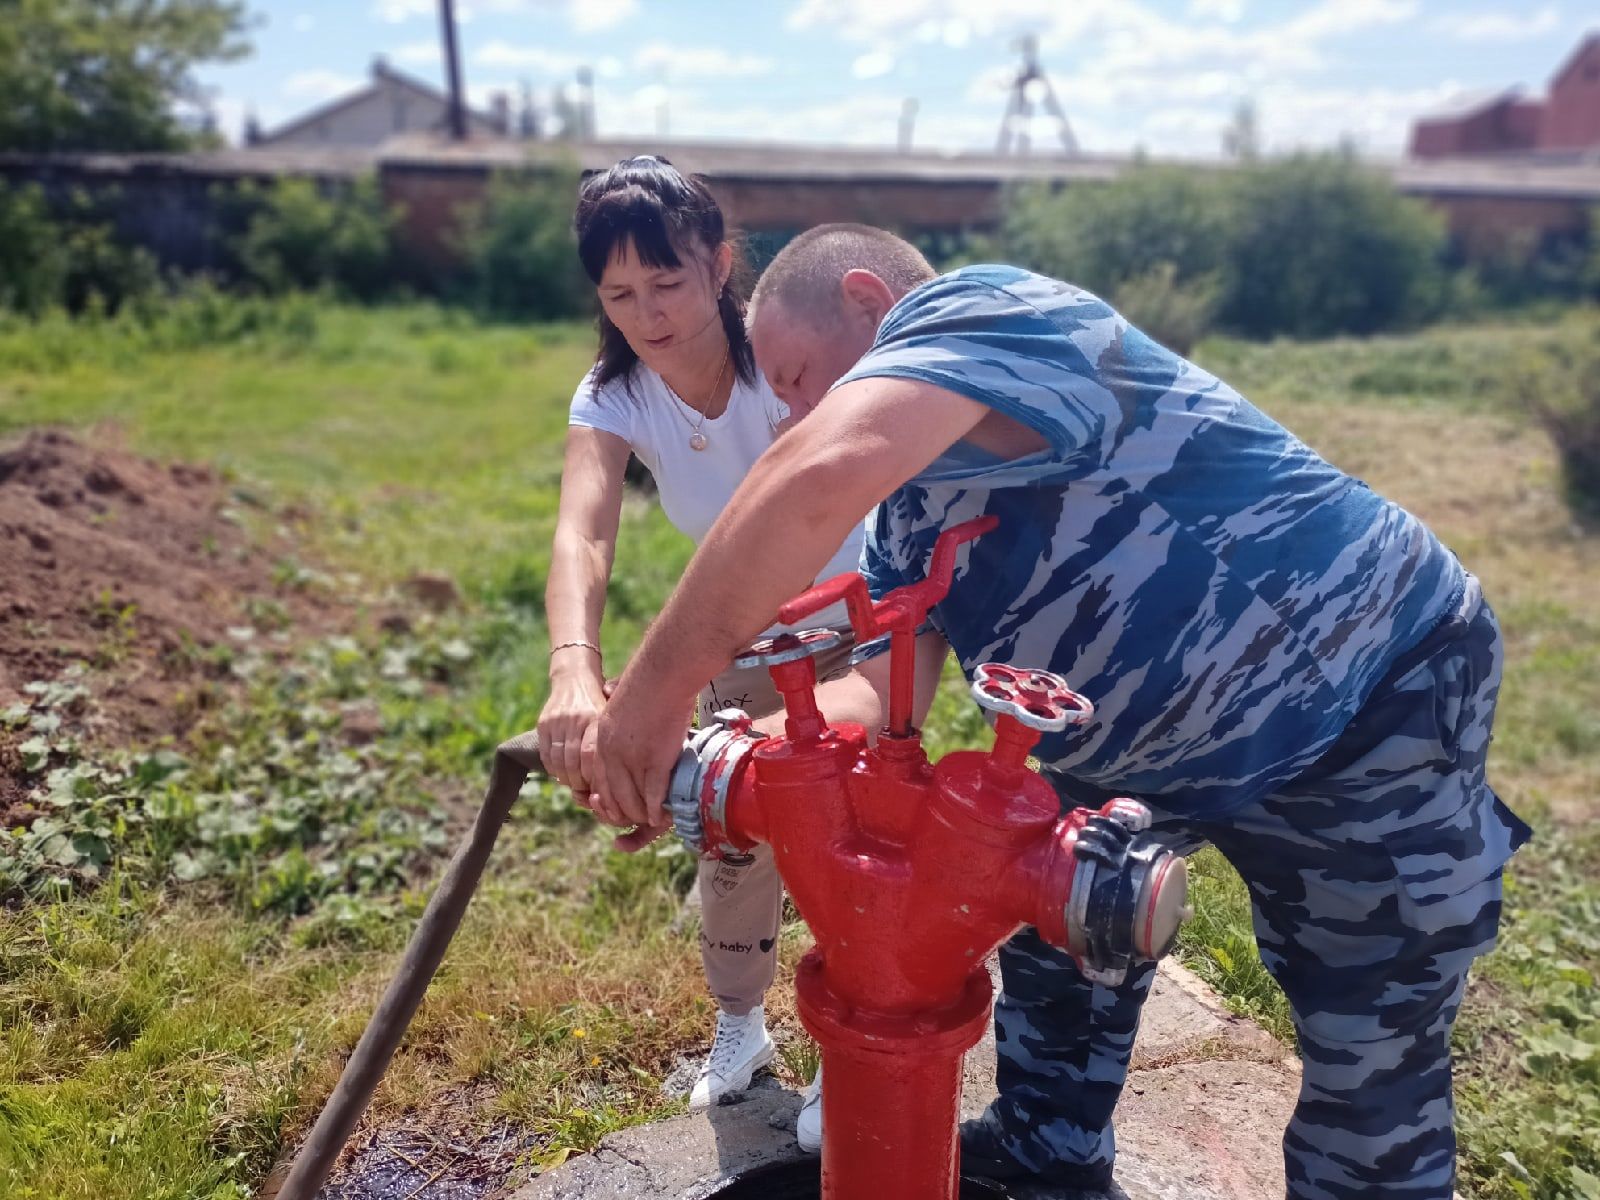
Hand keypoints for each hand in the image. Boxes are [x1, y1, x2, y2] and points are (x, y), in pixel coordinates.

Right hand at [536, 669, 605, 794]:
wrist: (575, 677)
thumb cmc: (601, 704)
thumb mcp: (612, 717)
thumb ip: (611, 744)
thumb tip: (607, 782)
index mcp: (595, 717)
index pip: (590, 755)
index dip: (592, 776)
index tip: (598, 786)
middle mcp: (575, 718)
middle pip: (572, 762)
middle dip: (579, 782)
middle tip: (586, 789)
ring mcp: (556, 721)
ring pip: (557, 760)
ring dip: (565, 778)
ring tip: (575, 782)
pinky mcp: (543, 723)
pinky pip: (545, 754)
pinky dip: (553, 768)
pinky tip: (562, 772)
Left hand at [591, 670, 695, 830]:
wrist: (663, 671)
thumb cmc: (649, 677)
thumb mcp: (619, 691)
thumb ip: (612, 696)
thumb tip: (609, 688)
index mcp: (600, 739)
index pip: (598, 780)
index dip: (607, 799)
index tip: (616, 808)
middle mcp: (611, 754)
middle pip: (612, 796)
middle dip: (624, 813)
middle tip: (636, 819)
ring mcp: (632, 759)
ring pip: (633, 801)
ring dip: (643, 815)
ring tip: (654, 820)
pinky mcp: (655, 761)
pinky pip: (654, 796)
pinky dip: (657, 810)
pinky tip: (662, 816)